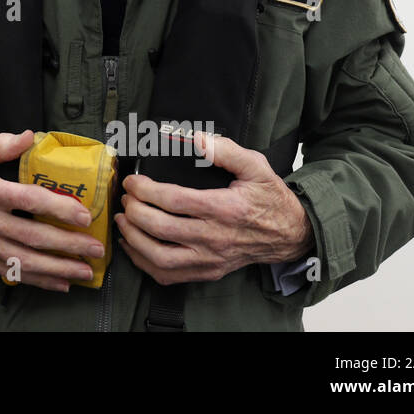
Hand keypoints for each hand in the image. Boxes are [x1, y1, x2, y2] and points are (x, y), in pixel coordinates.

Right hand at [0, 129, 102, 291]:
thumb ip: (0, 144)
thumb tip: (29, 136)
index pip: (27, 201)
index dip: (57, 209)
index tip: (83, 215)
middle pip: (30, 237)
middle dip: (66, 246)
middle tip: (94, 250)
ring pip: (21, 260)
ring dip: (55, 269)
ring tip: (83, 273)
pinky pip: (8, 270)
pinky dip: (34, 279)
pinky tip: (57, 282)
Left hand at [114, 132, 314, 285]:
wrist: (290, 235)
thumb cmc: (269, 199)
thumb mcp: (256, 166)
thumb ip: (225, 150)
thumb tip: (195, 138)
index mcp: (224, 209)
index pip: (174, 201)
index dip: (146, 190)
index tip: (132, 181)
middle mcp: (214, 238)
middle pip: (160, 229)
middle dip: (134, 211)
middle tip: (125, 197)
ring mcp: (209, 259)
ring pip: (159, 258)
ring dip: (133, 239)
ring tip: (123, 219)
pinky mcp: (206, 272)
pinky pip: (168, 275)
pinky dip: (143, 262)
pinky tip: (133, 244)